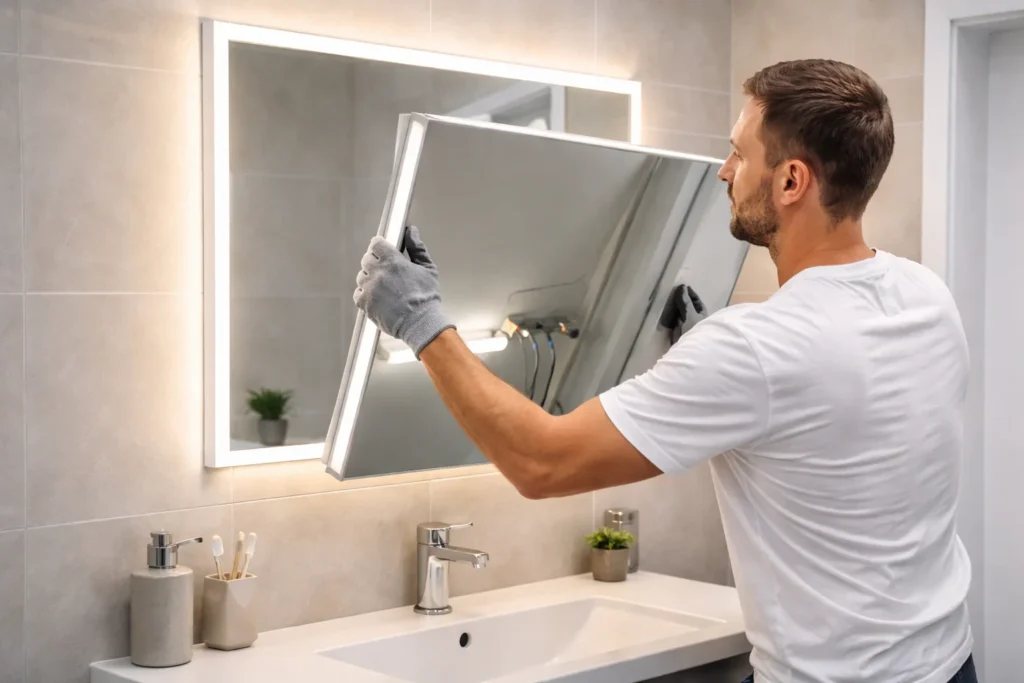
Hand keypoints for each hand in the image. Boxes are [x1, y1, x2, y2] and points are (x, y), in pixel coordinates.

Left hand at [354, 226, 454, 356]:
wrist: (421, 323)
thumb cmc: (426, 298)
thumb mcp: (428, 268)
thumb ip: (417, 248)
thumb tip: (411, 232)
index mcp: (392, 261)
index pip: (376, 243)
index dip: (379, 246)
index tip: (383, 250)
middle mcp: (377, 272)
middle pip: (366, 259)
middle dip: (375, 262)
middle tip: (386, 271)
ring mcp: (369, 288)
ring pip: (361, 276)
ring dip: (370, 279)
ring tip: (384, 288)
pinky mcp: (364, 303)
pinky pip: (358, 292)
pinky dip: (365, 294)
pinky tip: (378, 297)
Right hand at [657, 284, 705, 344]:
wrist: (689, 351)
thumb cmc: (694, 331)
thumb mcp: (690, 314)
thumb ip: (685, 302)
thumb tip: (682, 287)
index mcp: (703, 316)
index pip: (697, 302)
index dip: (691, 294)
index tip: (683, 287)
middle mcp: (696, 322)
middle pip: (688, 309)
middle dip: (681, 302)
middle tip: (672, 293)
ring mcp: (686, 329)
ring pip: (680, 316)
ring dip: (675, 310)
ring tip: (667, 302)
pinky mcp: (678, 336)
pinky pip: (674, 324)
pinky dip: (670, 319)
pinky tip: (666, 315)